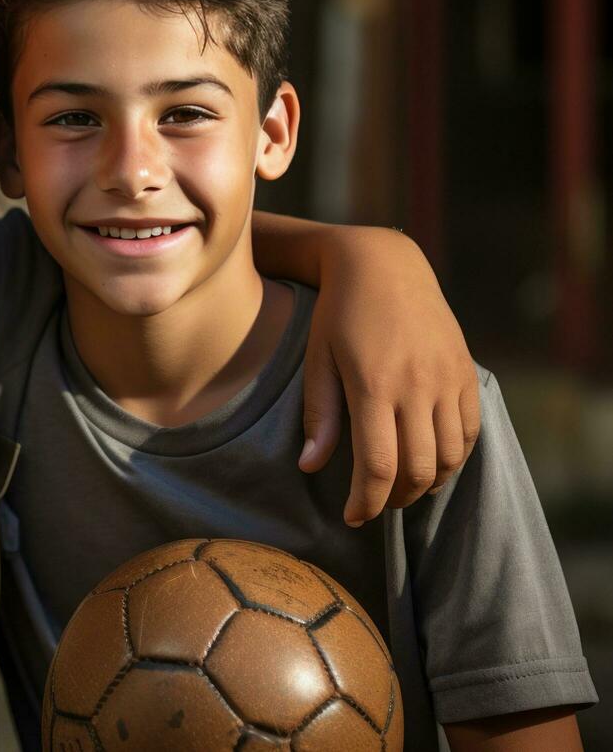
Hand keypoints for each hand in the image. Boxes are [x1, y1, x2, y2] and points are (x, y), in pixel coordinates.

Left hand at [300, 227, 479, 525]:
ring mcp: (446, 378)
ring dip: (426, 483)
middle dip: (394, 498)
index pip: (378, 466)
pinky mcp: (465, 371)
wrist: (383, 266)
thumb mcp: (318, 361)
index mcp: (373, 385)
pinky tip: (431, 461)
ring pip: (450, 456)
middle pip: (418, 469)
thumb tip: (311, 467)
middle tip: (374, 502)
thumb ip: (319, 416)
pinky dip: (454, 458)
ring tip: (401, 485)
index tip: (352, 516)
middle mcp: (416, 385)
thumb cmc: (338, 315)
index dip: (366, 502)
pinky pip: (470, 431)